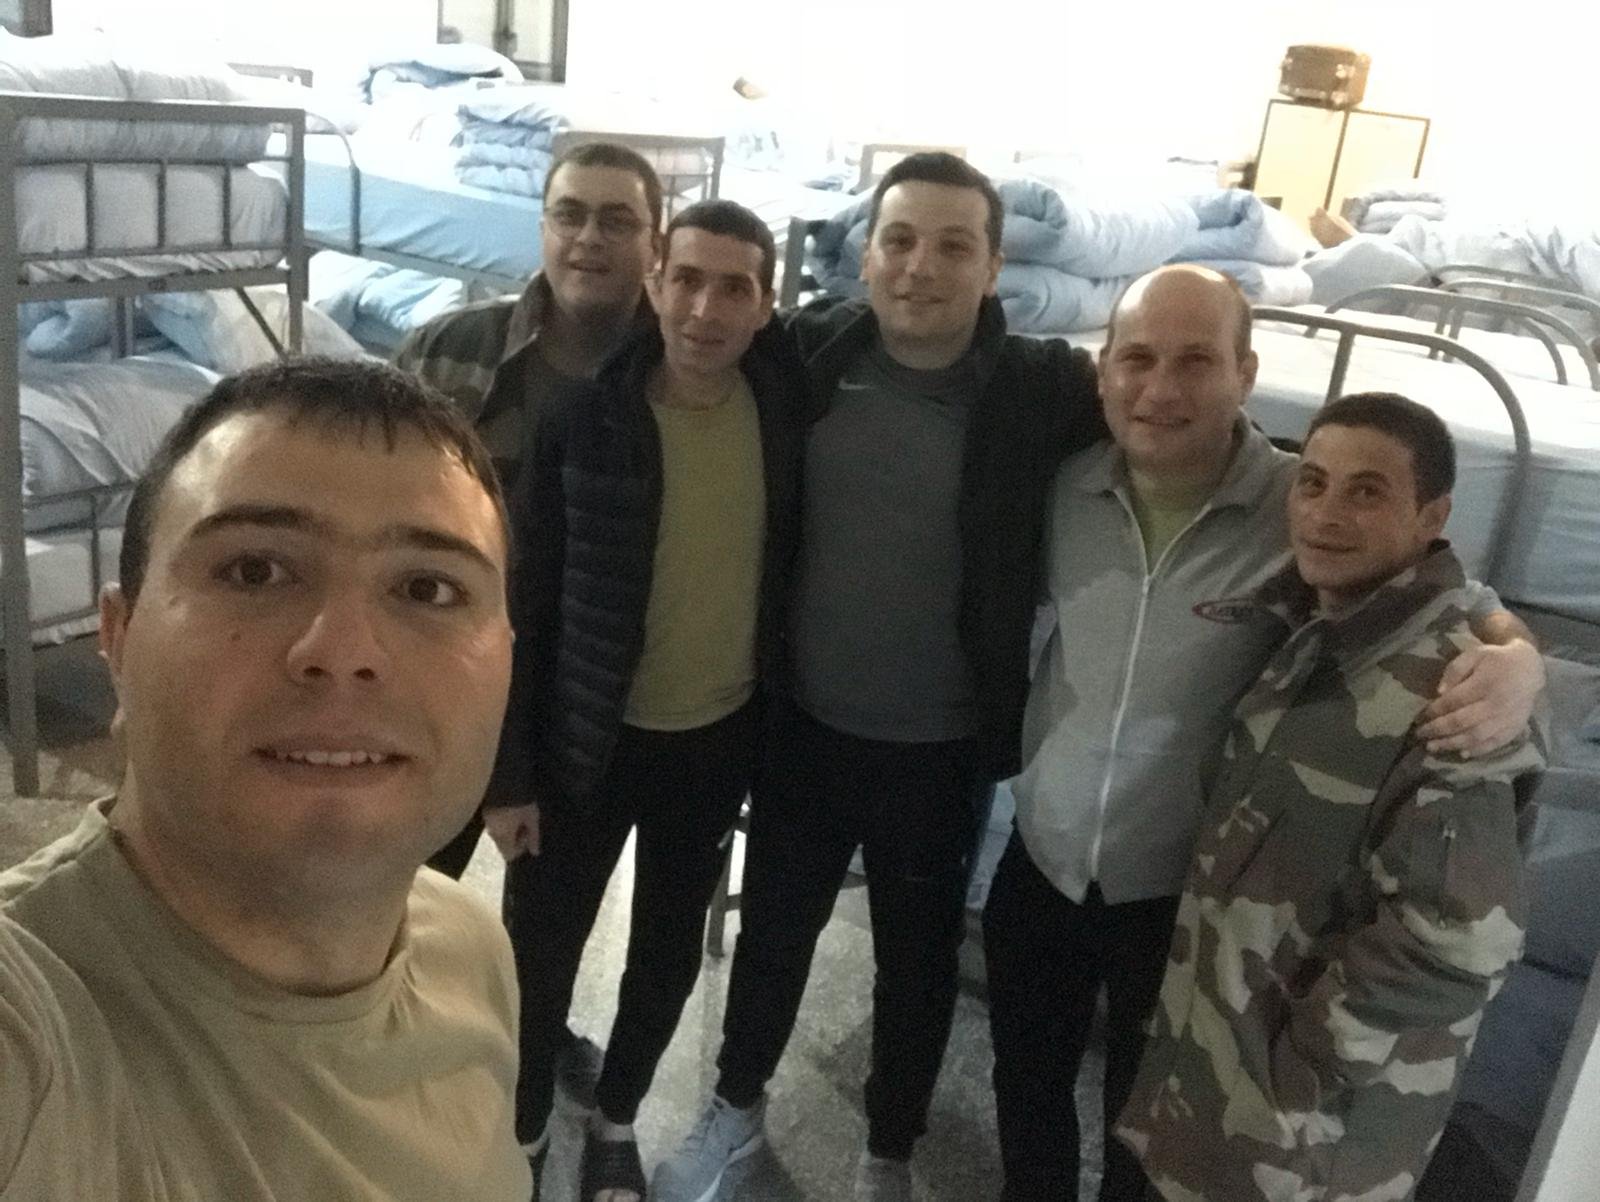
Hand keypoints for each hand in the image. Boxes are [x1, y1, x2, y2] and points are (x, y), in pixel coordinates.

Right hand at [482, 802, 540, 860]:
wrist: (506, 776)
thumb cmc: (522, 800)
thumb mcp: (532, 818)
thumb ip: (533, 837)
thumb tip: (535, 852)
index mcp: (503, 836)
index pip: (509, 855)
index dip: (520, 848)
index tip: (528, 833)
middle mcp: (491, 831)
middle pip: (502, 844)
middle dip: (514, 837)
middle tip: (526, 821)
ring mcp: (486, 819)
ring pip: (497, 831)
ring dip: (508, 827)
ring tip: (519, 812)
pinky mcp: (484, 808)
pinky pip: (493, 820)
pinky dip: (502, 818)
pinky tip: (511, 806)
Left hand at [1417, 639, 1544, 756]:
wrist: (1530, 668)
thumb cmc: (1496, 660)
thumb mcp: (1474, 654)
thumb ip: (1455, 670)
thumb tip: (1439, 692)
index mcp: (1484, 684)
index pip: (1453, 701)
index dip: (1434, 711)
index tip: (1419, 718)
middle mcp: (1496, 704)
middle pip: (1462, 721)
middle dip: (1438, 730)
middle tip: (1420, 736)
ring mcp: (1507, 718)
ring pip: (1476, 736)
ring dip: (1453, 744)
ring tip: (1433, 748)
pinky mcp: (1515, 728)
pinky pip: (1496, 742)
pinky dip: (1479, 750)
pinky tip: (1463, 755)